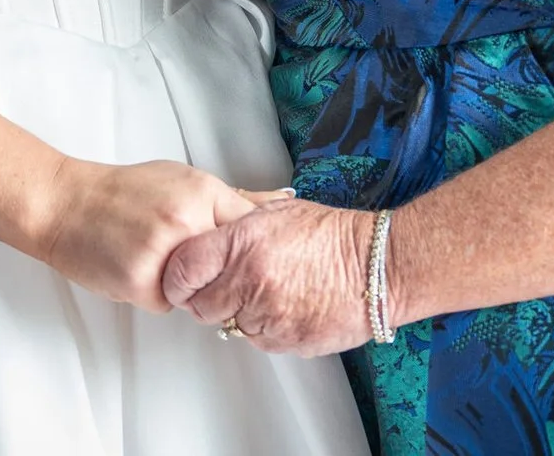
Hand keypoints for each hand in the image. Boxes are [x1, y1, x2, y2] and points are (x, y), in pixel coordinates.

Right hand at [34, 159, 269, 311]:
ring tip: (152, 253)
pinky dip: (156, 292)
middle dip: (218, 269)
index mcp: (202, 193)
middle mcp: (188, 222)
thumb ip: (232, 197)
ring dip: (186, 284)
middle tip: (188, 255)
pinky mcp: (142, 284)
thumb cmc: (123, 191)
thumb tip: (282, 201)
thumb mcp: (182, 179)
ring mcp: (165, 255)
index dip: (252, 246)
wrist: (65, 204)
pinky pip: (169, 303)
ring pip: (200, 291)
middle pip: (230, 267)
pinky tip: (134, 265)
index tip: (250, 254)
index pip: (252, 229)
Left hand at [160, 198, 375, 355]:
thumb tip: (203, 239)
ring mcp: (267, 315)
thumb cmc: (331, 236)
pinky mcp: (285, 341)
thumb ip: (234, 226)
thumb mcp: (276, 213)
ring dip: (240, 313)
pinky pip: (259, 340)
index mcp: (242, 243)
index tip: (181, 279)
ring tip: (270, 290)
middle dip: (207, 298)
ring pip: (230, 326)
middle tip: (227, 286)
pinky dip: (266, 328)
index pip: (183, 268)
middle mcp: (250, 281)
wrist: (376, 267)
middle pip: (201, 306)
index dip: (177, 277)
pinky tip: (287, 305)